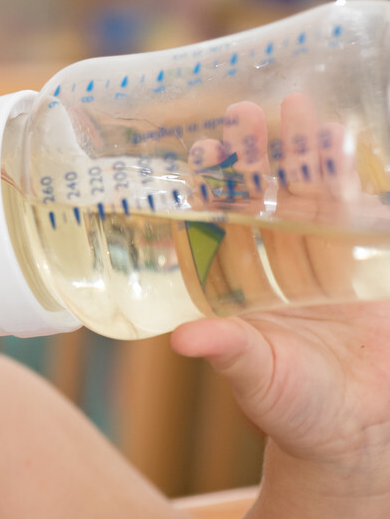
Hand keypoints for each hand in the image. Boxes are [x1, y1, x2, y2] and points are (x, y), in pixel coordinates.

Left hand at [171, 93, 389, 503]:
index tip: (198, 155)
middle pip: (257, 208)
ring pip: (304, 205)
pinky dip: (346, 183)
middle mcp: (269, 275)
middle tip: (243, 113)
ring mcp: (315, 269)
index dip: (206, 197)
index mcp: (233, 295)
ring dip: (300, 160)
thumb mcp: (262, 381)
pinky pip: (349, 221)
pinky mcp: (358, 270)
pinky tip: (340, 139)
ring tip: (298, 109)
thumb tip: (181, 340)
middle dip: (251, 163)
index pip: (214, 235)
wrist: (362, 433)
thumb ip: (230, 353)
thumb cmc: (299, 413)